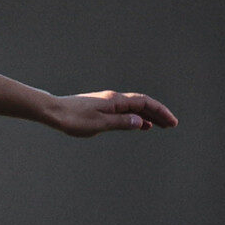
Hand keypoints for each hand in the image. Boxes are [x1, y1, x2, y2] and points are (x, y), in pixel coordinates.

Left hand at [45, 90, 178, 137]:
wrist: (53, 111)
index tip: (172, 122)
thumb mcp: (100, 124)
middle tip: (171, 125)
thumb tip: (141, 121)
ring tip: (159, 126)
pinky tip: (137, 125)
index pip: (144, 103)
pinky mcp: (100, 107)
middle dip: (158, 114)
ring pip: (133, 108)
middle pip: (141, 104)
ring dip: (147, 116)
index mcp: (116, 101)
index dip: (160, 111)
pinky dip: (134, 117)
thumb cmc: (73, 119)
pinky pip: (123, 111)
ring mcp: (107, 102)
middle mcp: (113, 99)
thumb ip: (121, 122)